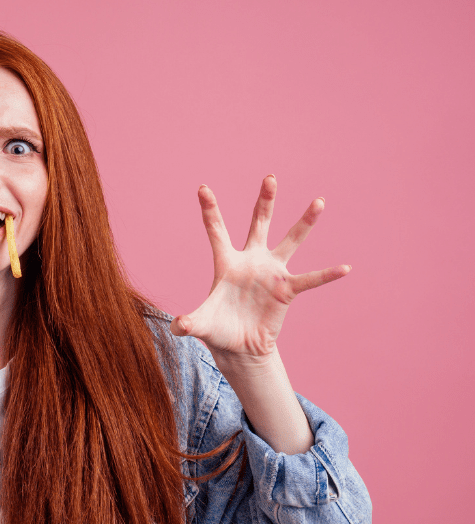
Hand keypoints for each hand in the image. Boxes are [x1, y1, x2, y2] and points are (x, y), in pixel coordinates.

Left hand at [170, 175, 349, 361]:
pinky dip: (326, 275)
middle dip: (265, 201)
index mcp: (226, 263)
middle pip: (259, 223)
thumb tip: (177, 326)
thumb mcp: (202, 324)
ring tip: (319, 201)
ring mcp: (271, 272)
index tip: (202, 188)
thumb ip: (189, 323)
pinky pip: (309, 280)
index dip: (210, 210)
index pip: (216, 231)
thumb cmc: (218, 330)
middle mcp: (251, 260)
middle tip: (270, 177)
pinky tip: (345, 268)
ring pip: (290, 240)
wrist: (240, 346)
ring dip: (305, 222)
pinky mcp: (286, 289)